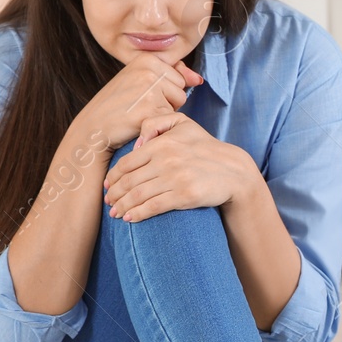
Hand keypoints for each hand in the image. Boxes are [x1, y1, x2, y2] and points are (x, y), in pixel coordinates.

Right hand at [77, 52, 205, 149]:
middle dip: (167, 99)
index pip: (177, 75)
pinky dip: (159, 123)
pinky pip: (171, 117)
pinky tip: (139, 122)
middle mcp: (148, 69)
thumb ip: (171, 74)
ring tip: (140, 111)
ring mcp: (150, 88)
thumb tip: (198, 79)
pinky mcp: (151, 109)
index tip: (141, 93)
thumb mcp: (140, 80)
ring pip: (180, 102)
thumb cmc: (117, 105)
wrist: (93, 127)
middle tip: (140, 104)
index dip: (163, 89)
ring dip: (164, 111)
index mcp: (146, 58)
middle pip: (181, 87)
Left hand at [102, 112, 257, 220]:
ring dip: (122, 206)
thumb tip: (137, 144)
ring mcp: (175, 178)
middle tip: (108, 202)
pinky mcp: (184, 195)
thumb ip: (156, 123)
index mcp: (162, 142)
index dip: (113, 177)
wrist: (234, 171)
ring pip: (138, 195)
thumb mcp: (183, 124)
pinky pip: (153, 206)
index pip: (128, 162)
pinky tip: (130, 218)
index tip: (107, 186)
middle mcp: (166, 159)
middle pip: (130, 180)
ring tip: (115, 213)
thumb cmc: (206, 148)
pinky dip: (138, 213)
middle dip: (114, 194)